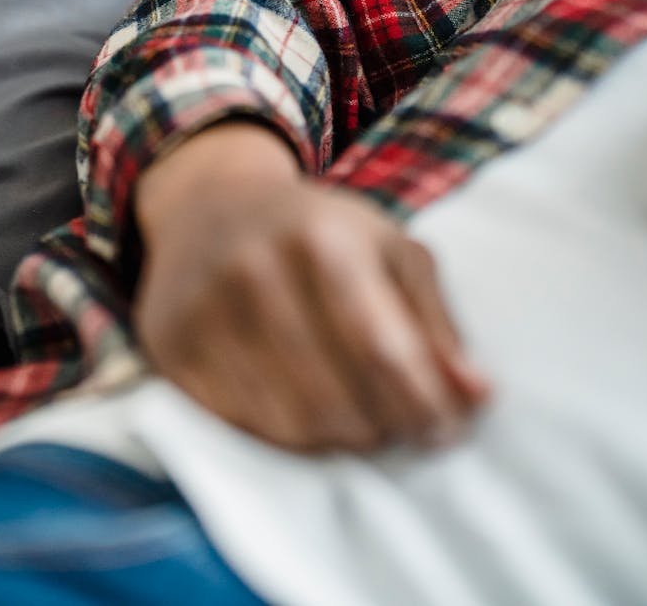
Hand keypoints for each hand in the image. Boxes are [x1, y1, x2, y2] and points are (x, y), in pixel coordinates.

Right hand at [133, 123, 490, 453]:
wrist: (207, 205)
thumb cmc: (314, 231)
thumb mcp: (388, 248)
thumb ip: (437, 321)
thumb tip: (476, 397)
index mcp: (321, 236)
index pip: (384, 352)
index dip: (424, 406)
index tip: (444, 431)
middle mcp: (254, 269)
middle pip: (338, 400)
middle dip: (383, 430)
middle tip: (398, 428)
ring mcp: (204, 310)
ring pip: (289, 425)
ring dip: (336, 441)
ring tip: (355, 421)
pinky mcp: (170, 346)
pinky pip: (240, 426)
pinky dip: (283, 437)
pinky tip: (301, 414)